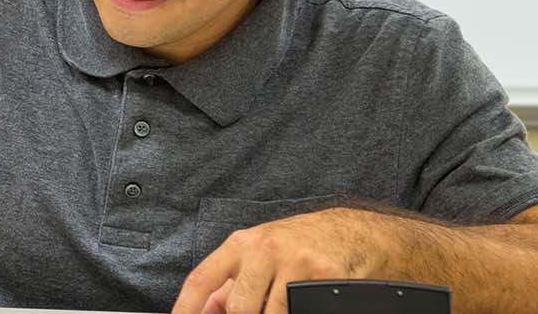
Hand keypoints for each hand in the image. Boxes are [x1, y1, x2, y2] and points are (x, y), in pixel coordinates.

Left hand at [172, 208, 384, 313]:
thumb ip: (227, 284)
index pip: (202, 278)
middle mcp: (264, 249)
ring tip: (283, 306)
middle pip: (239, 308)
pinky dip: (299, 313)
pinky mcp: (323, 276)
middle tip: (258, 310)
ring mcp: (295, 262)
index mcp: (241, 245)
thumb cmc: (296, 245)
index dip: (185, 307)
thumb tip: (200, 312)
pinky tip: (303, 306)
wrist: (351, 232)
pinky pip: (302, 311)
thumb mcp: (256, 255)